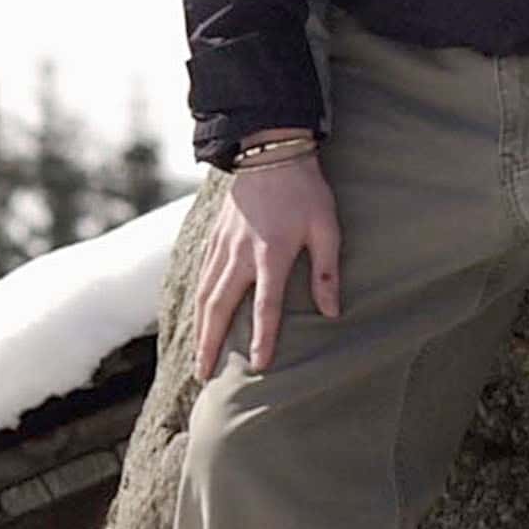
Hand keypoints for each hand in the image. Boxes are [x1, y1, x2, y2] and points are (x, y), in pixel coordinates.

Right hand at [191, 144, 342, 377]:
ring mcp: (221, 246)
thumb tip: (332, 312)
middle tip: (205, 376)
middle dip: (212, 344)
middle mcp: (240, 254)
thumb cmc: (305, 191)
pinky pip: (200, 276)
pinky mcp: (213, 238)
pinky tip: (196, 319)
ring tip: (198, 358)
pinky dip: (196, 302)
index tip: (260, 365)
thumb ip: (327, 270)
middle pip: (220, 307)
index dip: (264, 337)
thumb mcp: (326, 227)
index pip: (266, 305)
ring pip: (205, 295)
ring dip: (200, 329)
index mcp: (271, 253)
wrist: (269, 152)